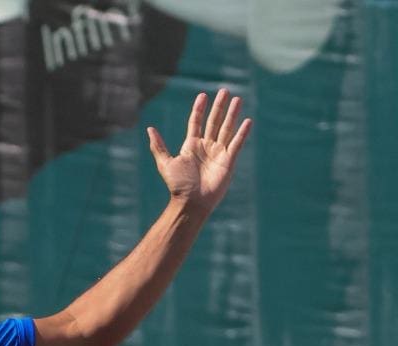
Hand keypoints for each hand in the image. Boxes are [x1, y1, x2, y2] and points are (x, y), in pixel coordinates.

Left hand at [147, 88, 251, 215]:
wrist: (191, 202)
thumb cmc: (178, 185)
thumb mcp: (165, 163)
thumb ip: (159, 146)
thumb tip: (150, 129)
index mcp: (191, 145)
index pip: (196, 122)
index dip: (199, 109)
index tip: (203, 95)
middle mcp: (206, 147)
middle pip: (214, 122)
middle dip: (219, 107)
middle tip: (225, 91)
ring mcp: (218, 153)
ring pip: (226, 129)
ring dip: (232, 114)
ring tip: (238, 99)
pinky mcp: (228, 161)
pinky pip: (236, 144)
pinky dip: (242, 133)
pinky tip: (247, 121)